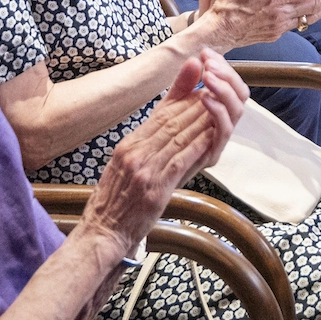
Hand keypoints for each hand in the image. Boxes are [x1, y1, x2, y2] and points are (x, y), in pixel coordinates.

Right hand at [82, 52, 248, 251]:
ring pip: (177, 138)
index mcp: (128, 145)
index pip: (159, 115)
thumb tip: (167, 129)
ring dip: (200, 122)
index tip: (199, 88)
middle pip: (170, 122)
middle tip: (215, 92)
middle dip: (195, 105)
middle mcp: (134, 153)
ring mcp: (143, 170)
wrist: (102, 231)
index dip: (182, 99)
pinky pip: (179, 162)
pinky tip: (209, 137)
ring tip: (217, 109)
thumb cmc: (113, 202)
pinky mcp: (154, 190)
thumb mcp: (122, 166)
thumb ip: (144, 146)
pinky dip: (196, 147)